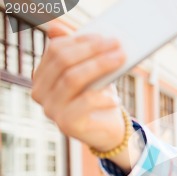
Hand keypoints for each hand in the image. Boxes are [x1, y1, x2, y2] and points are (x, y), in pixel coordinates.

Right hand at [31, 22, 126, 151]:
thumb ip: (79, 51)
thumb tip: (59, 28)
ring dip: (100, 66)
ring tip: (120, 60)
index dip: (81, 41)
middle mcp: (40, 92)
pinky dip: (104, 97)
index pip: (55, 50)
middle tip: (116, 45)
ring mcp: (51, 109)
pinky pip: (86, 102)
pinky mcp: (66, 124)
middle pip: (64, 62)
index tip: (105, 36)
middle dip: (93, 50)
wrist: (106, 130)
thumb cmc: (98, 96)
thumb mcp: (90, 71)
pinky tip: (116, 97)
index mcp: (42, 75)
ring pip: (73, 79)